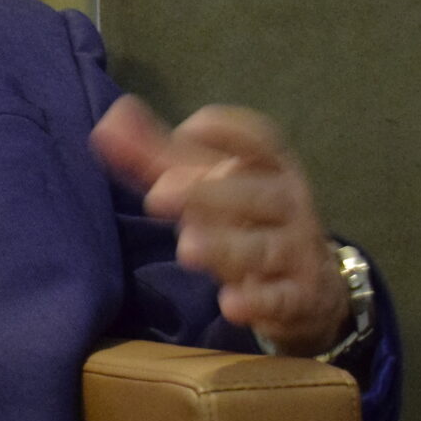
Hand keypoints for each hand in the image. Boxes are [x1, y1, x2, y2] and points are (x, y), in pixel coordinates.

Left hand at [90, 95, 350, 355]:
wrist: (309, 289)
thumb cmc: (244, 220)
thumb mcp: (208, 184)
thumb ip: (158, 154)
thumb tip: (111, 117)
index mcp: (269, 168)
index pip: (260, 138)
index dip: (223, 130)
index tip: (182, 134)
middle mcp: (287, 204)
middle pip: (256, 193)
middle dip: (208, 193)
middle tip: (157, 196)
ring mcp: (294, 253)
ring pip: (265, 247)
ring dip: (226, 247)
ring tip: (188, 249)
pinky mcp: (295, 299)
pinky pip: (281, 300)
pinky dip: (258, 302)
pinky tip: (231, 303)